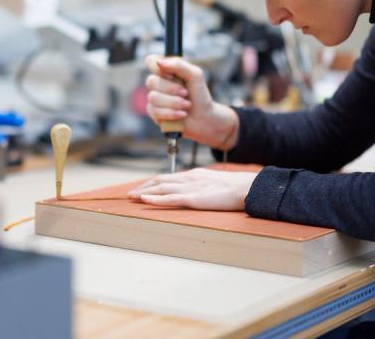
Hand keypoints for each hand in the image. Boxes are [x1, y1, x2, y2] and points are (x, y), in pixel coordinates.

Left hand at [127, 168, 256, 210]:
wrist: (245, 187)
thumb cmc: (234, 187)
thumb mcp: (214, 183)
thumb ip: (203, 186)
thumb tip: (197, 192)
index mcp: (194, 174)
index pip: (168, 177)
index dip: (153, 183)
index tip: (142, 188)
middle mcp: (188, 178)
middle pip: (160, 180)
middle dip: (144, 187)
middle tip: (130, 194)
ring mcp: (190, 188)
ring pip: (161, 188)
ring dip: (144, 192)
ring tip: (131, 197)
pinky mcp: (193, 198)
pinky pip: (170, 198)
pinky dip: (155, 199)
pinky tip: (144, 200)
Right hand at [144, 55, 238, 149]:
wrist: (204, 117)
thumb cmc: (199, 95)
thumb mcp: (195, 75)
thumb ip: (179, 65)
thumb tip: (160, 63)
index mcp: (166, 70)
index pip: (150, 61)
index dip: (156, 67)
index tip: (171, 75)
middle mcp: (158, 83)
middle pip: (151, 81)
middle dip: (171, 88)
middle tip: (186, 93)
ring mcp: (154, 98)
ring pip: (153, 97)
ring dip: (174, 102)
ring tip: (187, 105)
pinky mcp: (153, 113)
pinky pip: (155, 111)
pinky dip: (171, 113)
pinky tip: (182, 114)